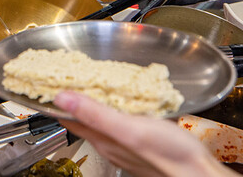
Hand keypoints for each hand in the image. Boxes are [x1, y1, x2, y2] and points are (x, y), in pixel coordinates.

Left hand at [54, 92, 235, 176]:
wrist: (199, 175)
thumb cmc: (171, 155)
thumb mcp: (129, 128)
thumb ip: (96, 113)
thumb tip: (62, 98)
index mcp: (102, 137)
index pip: (67, 116)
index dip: (54, 99)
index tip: (43, 83)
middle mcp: (109, 141)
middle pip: (82, 115)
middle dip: (72, 96)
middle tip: (62, 76)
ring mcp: (124, 142)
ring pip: (100, 117)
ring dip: (92, 100)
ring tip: (87, 82)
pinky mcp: (140, 140)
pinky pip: (119, 120)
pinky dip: (114, 106)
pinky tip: (121, 99)